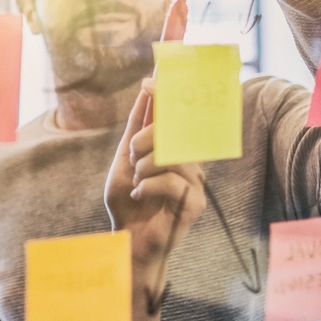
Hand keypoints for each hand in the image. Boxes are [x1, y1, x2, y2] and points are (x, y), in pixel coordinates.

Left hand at [104, 79, 205, 266]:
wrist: (126, 238)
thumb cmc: (127, 201)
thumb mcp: (125, 160)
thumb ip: (136, 128)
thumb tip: (145, 91)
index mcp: (177, 151)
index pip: (178, 118)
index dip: (167, 97)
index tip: (150, 81)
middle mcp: (191, 163)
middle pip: (174, 133)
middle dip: (144, 141)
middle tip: (133, 157)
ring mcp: (196, 183)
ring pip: (171, 156)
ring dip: (144, 167)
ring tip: (137, 182)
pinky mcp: (195, 203)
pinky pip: (171, 181)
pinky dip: (148, 186)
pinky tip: (141, 196)